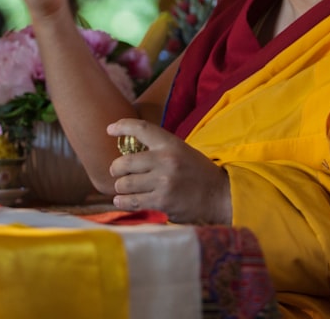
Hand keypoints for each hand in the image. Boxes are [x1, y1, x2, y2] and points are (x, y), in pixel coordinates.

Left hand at [106, 118, 231, 224]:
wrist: (219, 196)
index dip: (122, 126)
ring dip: (120, 188)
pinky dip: (123, 202)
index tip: (110, 129)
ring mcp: (163, 183)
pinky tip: (123, 201)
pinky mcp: (162, 203)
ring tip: (123, 189)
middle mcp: (165, 161)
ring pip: (124, 184)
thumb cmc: (197, 172)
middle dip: (115, 169)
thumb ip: (158, 149)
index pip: (142, 128)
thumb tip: (128, 150)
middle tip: (117, 172)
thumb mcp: (181, 151)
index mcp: (171, 144)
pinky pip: (131, 202)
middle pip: (124, 162)